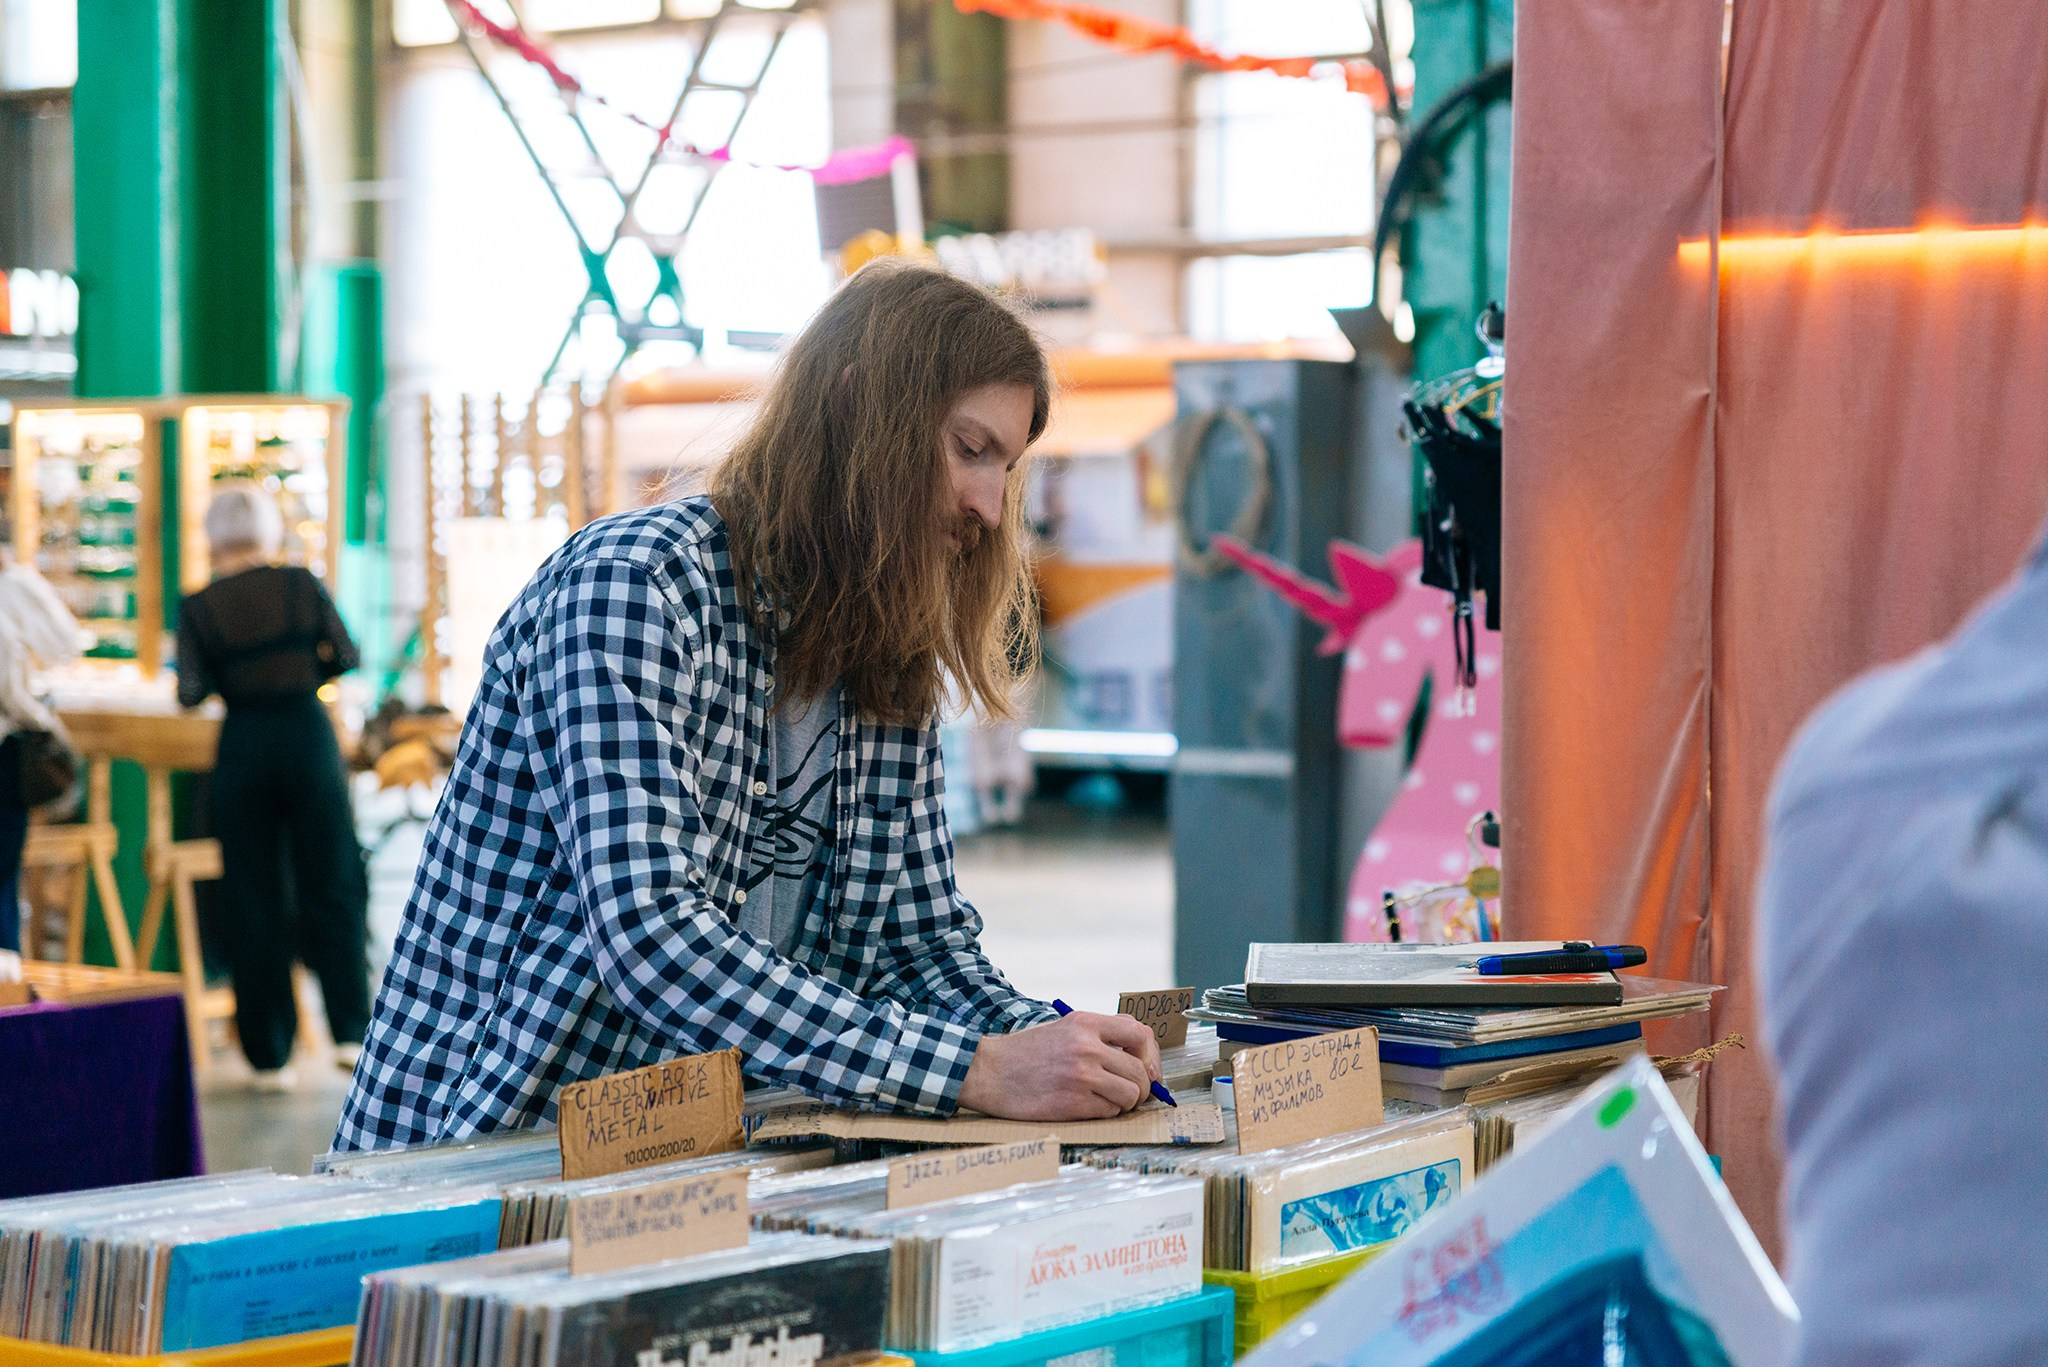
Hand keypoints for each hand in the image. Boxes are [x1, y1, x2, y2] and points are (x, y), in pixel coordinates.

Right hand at [957, 1011, 1163, 1119]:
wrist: (989, 1072)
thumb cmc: (1025, 1053)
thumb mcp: (1063, 1029)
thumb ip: (1099, 1036)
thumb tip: (1138, 1058)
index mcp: (1085, 1023)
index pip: (1139, 1033)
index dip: (1150, 1055)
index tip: (1149, 1069)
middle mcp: (1087, 1047)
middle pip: (1139, 1070)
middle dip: (1142, 1087)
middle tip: (1132, 1094)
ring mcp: (1081, 1076)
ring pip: (1130, 1094)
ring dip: (1126, 1102)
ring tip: (1111, 1101)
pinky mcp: (1073, 1103)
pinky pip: (1110, 1111)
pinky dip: (1106, 1112)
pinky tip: (1090, 1107)